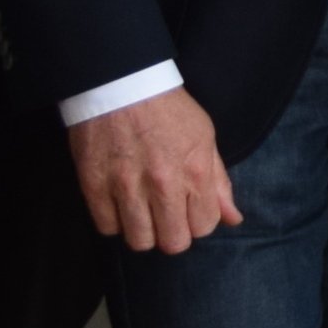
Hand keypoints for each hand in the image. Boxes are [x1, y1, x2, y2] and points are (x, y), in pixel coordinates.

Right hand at [68, 88, 237, 253]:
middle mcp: (162, 184)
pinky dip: (115, 222)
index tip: (190, 210)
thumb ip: (219, 182)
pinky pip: (107, 227)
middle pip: (173, 242)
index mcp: (195, 172)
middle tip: (167, 217)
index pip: (204, 227)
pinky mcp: (94, 186)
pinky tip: (120, 204)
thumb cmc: (168, 110)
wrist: (120, 85)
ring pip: (139, 241)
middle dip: (173, 234)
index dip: (198, 222)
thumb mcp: (205, 138)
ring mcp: (126, 187)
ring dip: (144, 231)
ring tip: (143, 212)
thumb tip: (233, 219)